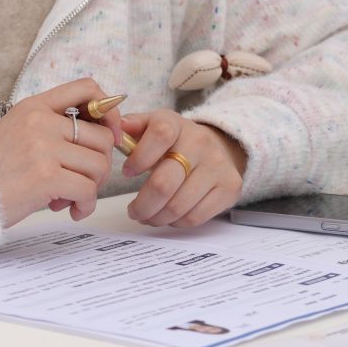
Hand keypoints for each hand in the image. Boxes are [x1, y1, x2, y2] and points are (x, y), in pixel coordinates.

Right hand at [0, 78, 119, 227]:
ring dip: (91, 188)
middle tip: (81, 181)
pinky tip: (71, 210)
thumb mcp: (19, 131)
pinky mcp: (46, 177)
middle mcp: (41, 122)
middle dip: (98, 165)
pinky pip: (88, 191)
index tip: (108, 134)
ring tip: (69, 197)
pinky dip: (85, 205)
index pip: (87, 88)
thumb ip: (53, 127)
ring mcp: (43, 148)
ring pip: (98, 166)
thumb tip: (102, 136)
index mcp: (35, 107)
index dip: (108, 111)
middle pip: (101, 138)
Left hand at [120, 112, 246, 227]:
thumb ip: (132, 126)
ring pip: (178, 206)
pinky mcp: (229, 187)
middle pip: (164, 183)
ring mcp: (218, 166)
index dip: (139, 158)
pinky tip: (168, 216)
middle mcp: (200, 142)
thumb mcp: (151, 126)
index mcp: (176, 124)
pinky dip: (176, 222)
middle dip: (142, 205)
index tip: (127, 172)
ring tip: (147, 216)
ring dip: (156, 218)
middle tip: (133, 211)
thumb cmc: (174, 141)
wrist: (216, 146)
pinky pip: (195, 217)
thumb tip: (117, 128)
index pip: (160, 134)